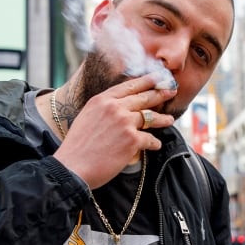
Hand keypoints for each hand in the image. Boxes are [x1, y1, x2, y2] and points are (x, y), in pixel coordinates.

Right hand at [54, 74, 176, 188]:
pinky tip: (155, 145)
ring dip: (162, 119)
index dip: (145, 81)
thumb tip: (119, 108)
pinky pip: (150, 139)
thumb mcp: (87, 117)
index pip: (128, 86)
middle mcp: (114, 107)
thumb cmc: (77, 147)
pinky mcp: (132, 140)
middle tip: (171, 90)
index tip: (157, 77)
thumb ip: (103, 109)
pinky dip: (154, 143)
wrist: (73, 167)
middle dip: (160, 93)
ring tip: (169, 120)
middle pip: (143, 97)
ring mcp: (124, 122)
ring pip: (150, 117)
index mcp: (101, 100)